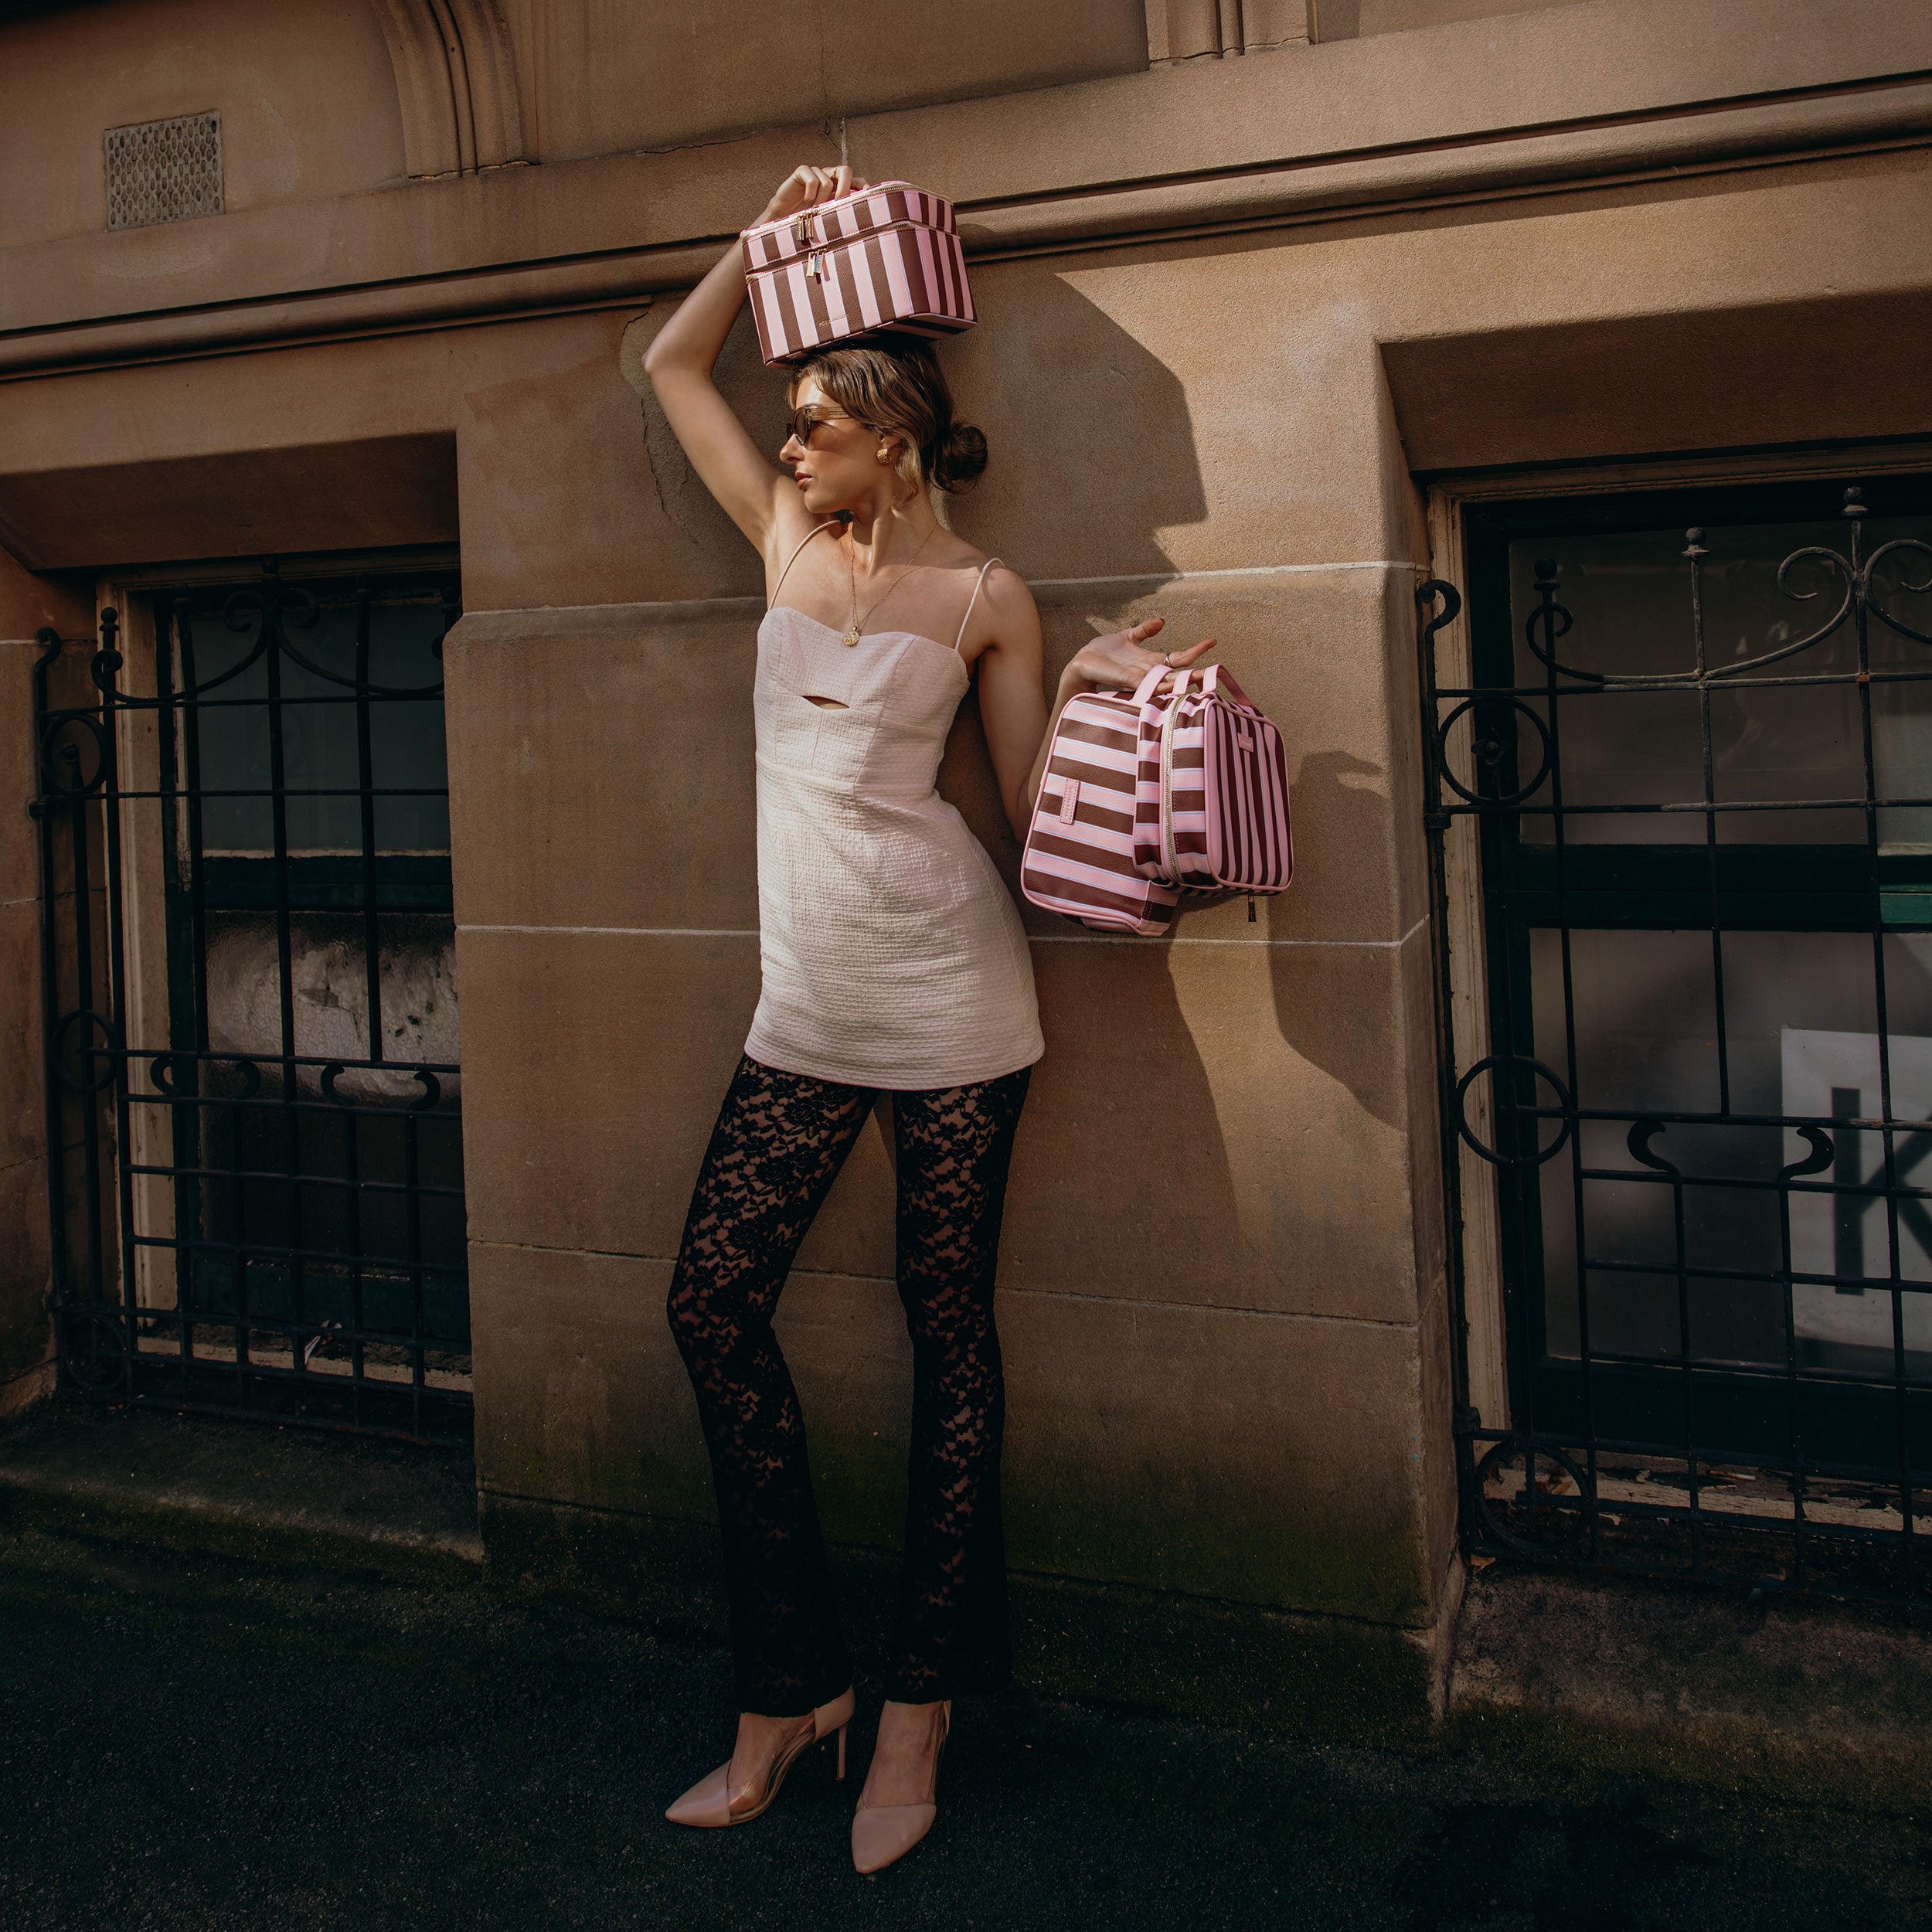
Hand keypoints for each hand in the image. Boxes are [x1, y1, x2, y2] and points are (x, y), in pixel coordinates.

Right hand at [756, 165, 867, 226]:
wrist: (782, 218)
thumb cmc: (807, 220)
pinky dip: (811, 191)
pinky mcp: (802, 172)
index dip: (863, 186)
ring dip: (822, 198)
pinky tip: (807, 201)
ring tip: (815, 210)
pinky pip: (812, 177)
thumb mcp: (828, 219)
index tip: (868, 196)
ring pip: (827, 180)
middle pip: (845, 170)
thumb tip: (860, 222)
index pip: (857, 181)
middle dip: (845, 187)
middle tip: (839, 203)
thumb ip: (841, 214)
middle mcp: (829, 177)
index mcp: (839, 187)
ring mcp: (816, 173)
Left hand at [1067, 617, 1214, 694]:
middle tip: (1215, 672)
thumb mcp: (1128, 636)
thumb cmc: (1104, 653)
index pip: (1179, 657)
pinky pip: (1146, 684)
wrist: (1083, 662)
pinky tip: (1170, 684)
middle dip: (1196, 673)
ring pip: (1166, 681)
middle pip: (1177, 673)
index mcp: (1151, 661)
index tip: (1212, 640)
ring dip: (1181, 681)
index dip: (1196, 650)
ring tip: (1199, 678)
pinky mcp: (1126, 681)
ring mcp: (1139, 678)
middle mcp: (1149, 672)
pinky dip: (1159, 684)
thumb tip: (1162, 621)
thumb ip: (1145, 630)